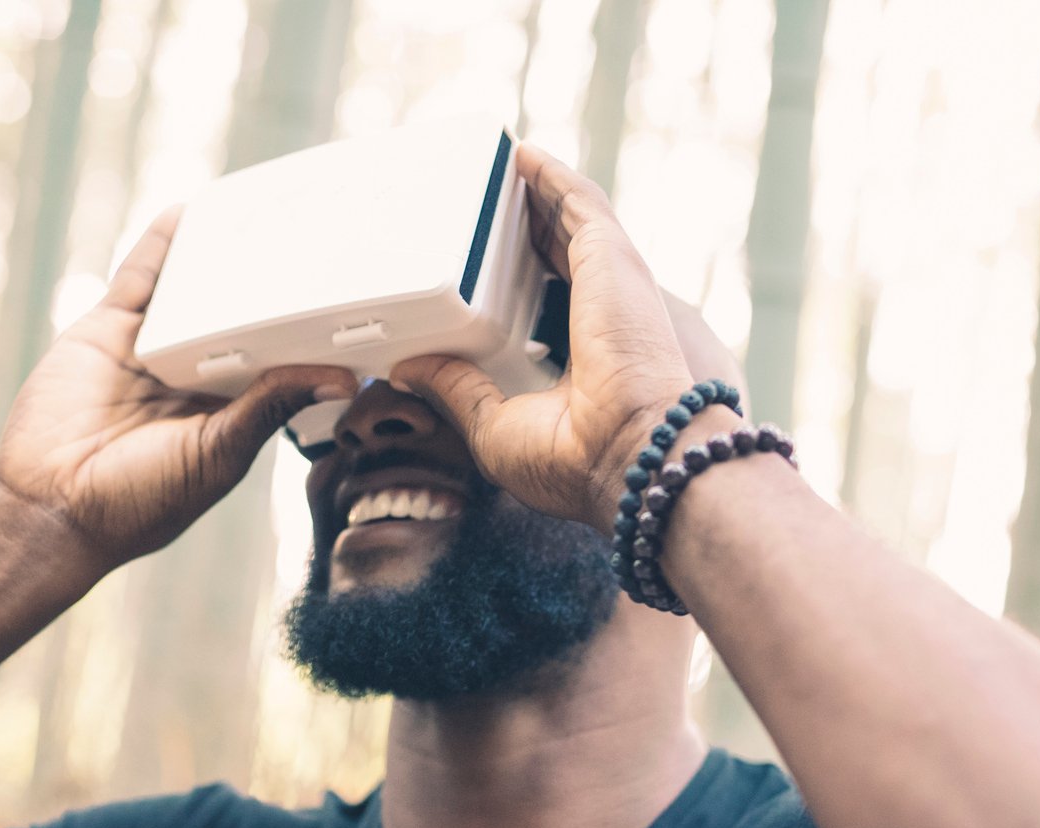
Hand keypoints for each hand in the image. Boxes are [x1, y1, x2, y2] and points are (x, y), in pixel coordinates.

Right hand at [0, 205, 357, 564]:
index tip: (350, 304)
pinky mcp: (109, 330)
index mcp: (228, 414)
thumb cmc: (138, 503)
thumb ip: (269, 408)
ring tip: (261, 215)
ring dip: (220, 258)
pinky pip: (141, 278)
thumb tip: (340, 377)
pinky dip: (163, 244)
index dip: (307, 335)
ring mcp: (150, 351)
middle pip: (238, 318)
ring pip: (193, 293)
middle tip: (314, 243)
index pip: (277, 362)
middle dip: (269, 288)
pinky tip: (189, 212)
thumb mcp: (217, 455)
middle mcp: (192, 379)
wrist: (51, 506)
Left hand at [388, 143, 693, 536]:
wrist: (627, 454)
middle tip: (479, 202)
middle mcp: (594, 316)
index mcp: (572, 358)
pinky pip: (577, 200)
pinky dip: (551, 175)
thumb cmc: (573, 462)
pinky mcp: (611, 258)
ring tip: (494, 164)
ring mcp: (608, 283)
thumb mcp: (491, 426)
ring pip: (566, 219)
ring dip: (532, 190)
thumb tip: (412, 367)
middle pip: (552, 253)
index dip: (510, 279)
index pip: (539, 304)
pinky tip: (522, 154)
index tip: (476, 264)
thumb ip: (456, 388)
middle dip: (518, 225)